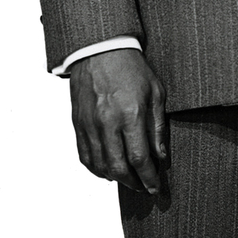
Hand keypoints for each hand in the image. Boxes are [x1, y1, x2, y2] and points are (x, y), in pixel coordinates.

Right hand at [69, 49, 169, 192]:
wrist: (99, 49)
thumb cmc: (131, 68)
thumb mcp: (155, 93)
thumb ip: (157, 127)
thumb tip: (160, 156)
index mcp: (130, 114)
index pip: (139, 158)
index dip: (148, 177)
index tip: (155, 187)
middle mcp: (107, 122)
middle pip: (118, 167)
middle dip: (133, 183)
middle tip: (143, 187)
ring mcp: (89, 124)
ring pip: (99, 165)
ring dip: (115, 178)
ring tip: (128, 179)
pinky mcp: (78, 123)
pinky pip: (84, 155)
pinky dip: (96, 169)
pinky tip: (107, 170)